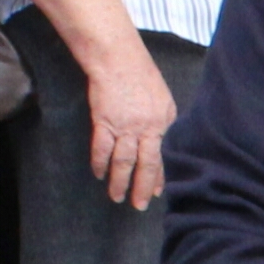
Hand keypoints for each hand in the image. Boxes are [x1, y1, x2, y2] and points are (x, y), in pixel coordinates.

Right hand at [81, 33, 178, 209]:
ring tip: (117, 197)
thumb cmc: (141, 74)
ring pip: (123, 162)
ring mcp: (125, 126)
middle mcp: (147, 127)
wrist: (117, 58)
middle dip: (142, 188)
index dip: (159, 177)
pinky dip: (99, 163)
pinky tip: (99, 174)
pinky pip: (102, 149)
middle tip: (139, 206)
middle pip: (146, 164)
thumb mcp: (162, 98)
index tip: (157, 193)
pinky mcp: (104, 121)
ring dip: (119, 182)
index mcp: (164, 121)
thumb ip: (162, 122)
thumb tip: (161, 144)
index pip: (163, 156)